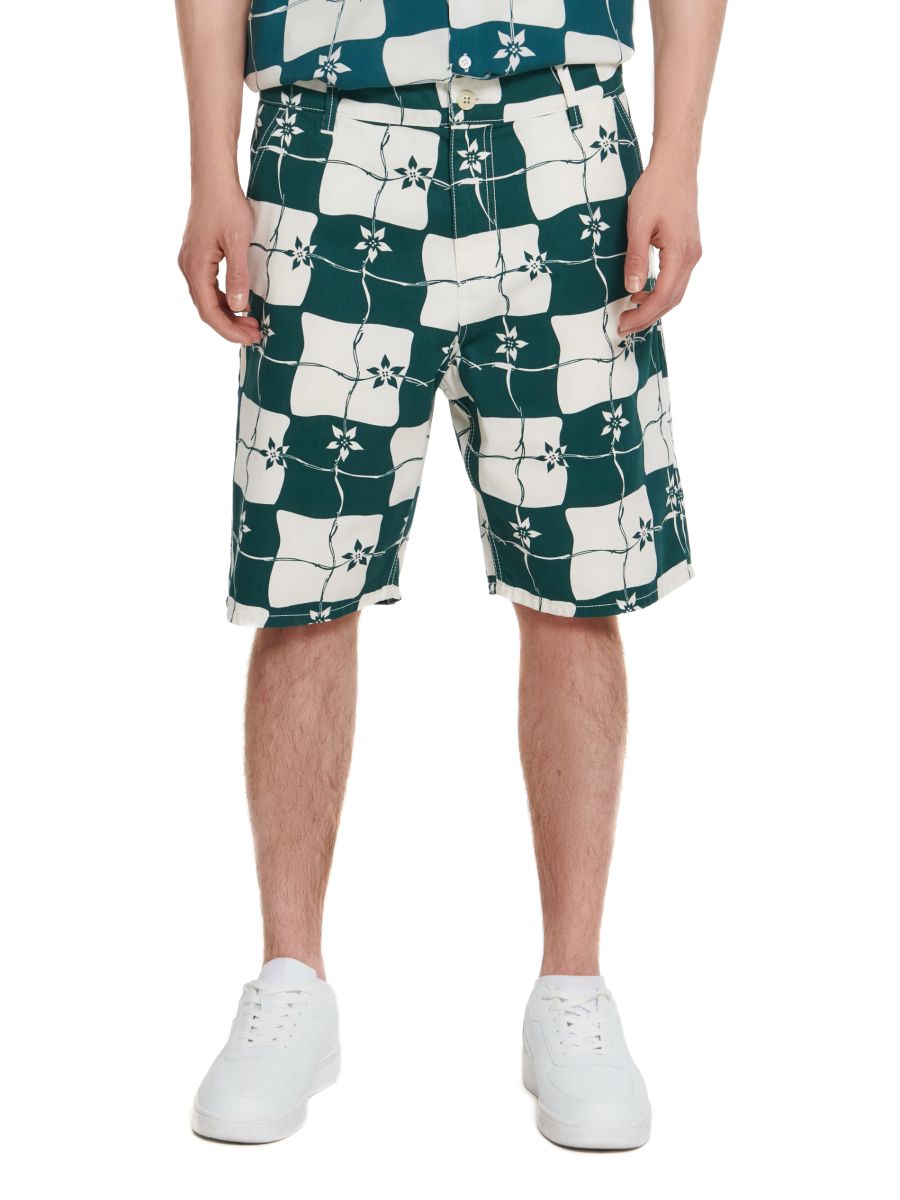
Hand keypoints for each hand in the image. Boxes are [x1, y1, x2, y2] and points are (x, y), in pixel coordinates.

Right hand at [178, 183, 260, 344]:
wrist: (213, 179)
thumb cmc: (227, 206)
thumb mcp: (238, 242)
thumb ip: (238, 276)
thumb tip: (238, 308)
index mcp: (196, 267)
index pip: (209, 311)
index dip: (229, 330)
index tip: (251, 338)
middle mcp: (188, 267)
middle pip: (206, 309)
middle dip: (231, 325)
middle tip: (256, 333)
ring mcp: (191, 262)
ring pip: (207, 299)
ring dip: (228, 313)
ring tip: (252, 321)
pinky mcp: (197, 256)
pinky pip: (209, 287)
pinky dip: (224, 299)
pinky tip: (242, 302)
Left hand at [618, 157, 701, 336]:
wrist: (675, 166)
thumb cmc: (657, 189)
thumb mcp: (638, 224)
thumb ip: (636, 258)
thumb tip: (632, 289)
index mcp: (680, 253)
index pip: (663, 296)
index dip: (644, 315)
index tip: (624, 324)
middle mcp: (691, 256)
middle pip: (672, 299)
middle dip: (648, 317)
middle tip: (624, 326)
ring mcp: (692, 253)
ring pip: (675, 291)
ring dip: (654, 306)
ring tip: (630, 312)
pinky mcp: (688, 248)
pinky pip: (676, 279)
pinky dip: (660, 292)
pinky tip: (642, 292)